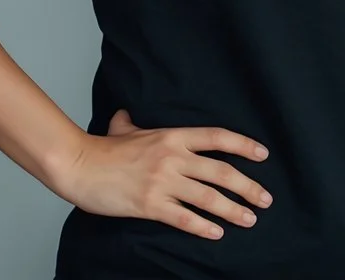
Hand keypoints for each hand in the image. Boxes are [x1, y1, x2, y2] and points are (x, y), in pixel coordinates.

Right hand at [50, 109, 271, 240]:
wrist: (78, 166)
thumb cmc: (102, 149)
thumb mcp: (125, 128)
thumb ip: (133, 122)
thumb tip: (128, 113)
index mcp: (172, 136)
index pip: (217, 138)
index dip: (244, 146)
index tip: (263, 155)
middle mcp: (173, 158)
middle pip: (221, 172)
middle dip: (248, 187)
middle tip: (266, 199)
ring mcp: (162, 182)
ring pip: (208, 197)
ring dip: (233, 210)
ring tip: (250, 219)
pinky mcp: (149, 205)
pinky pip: (183, 218)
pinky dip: (203, 227)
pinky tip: (217, 233)